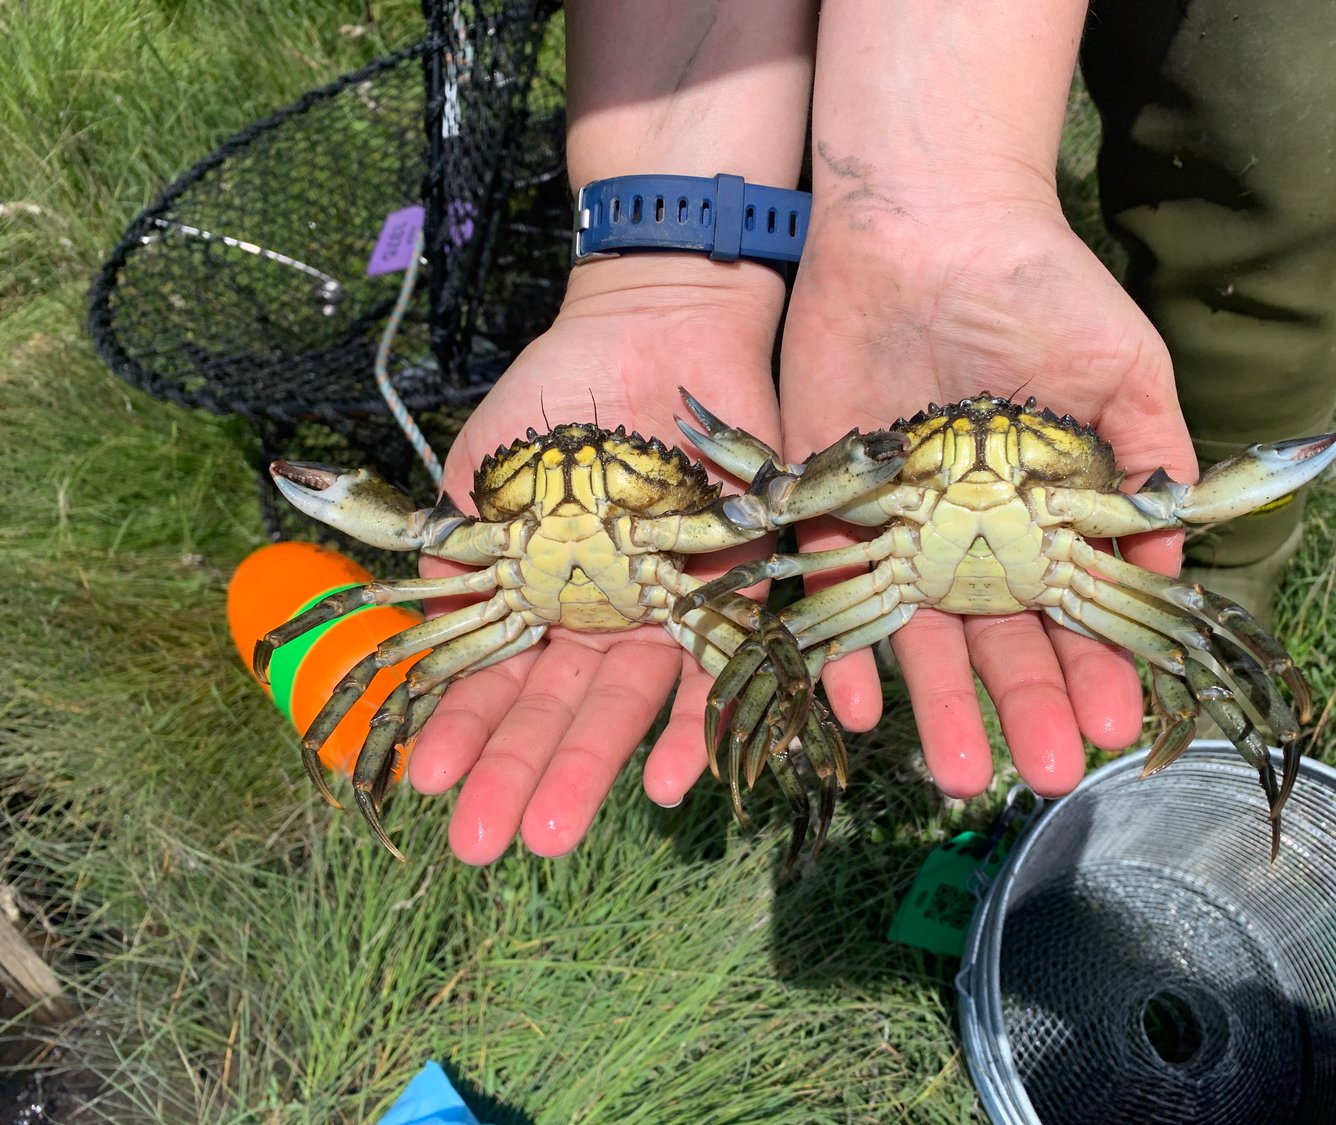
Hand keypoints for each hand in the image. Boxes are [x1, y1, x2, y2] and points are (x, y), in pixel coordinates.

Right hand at [405, 257, 784, 862]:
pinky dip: (704, 721)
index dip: (464, 732)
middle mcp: (605, 622)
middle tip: (484, 844)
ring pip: (635, 706)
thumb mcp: (485, 482)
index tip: (424, 780)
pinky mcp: (735, 588)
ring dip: (597, 767)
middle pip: (564, 712)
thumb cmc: (555, 407)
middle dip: (523, 775)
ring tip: (557, 828)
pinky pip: (726, 666)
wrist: (651, 331)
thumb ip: (455, 553)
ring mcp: (668, 611)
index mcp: (543, 604)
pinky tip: (671, 778)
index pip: (500, 684)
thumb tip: (416, 626)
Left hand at [779, 195, 1194, 799]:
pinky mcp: (825, 501)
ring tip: (960, 773)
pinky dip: (840, 647)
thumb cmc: (1039, 288)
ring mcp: (895, 526)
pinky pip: (828, 587)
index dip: (1095, 667)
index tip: (1115, 726)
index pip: (1071, 611)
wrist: (927, 222)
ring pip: (915, 633)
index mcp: (1041, 514)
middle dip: (1023, 705)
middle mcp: (968, 534)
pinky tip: (860, 707)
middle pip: (995, 638)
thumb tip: (1176, 569)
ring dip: (938, 704)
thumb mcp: (1123, 372)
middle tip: (1042, 772)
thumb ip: (1149, 465)